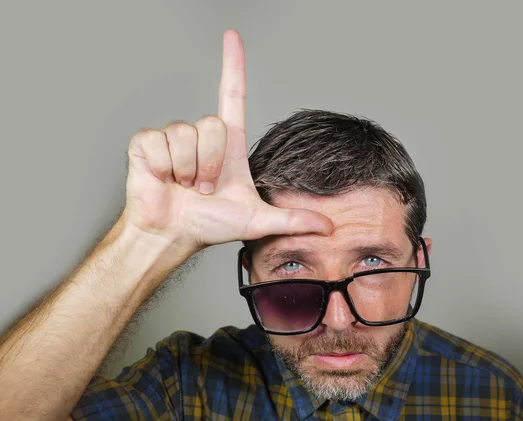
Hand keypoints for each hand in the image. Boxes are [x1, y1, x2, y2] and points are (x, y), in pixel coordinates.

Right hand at [122, 30, 331, 254]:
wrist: (173, 235)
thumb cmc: (210, 224)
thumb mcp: (256, 221)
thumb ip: (291, 220)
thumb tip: (329, 225)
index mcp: (227, 144)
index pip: (232, 95)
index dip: (233, 66)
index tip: (232, 36)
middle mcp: (200, 135)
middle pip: (212, 125)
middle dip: (210, 165)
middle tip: (205, 188)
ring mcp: (172, 137)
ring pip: (185, 135)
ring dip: (187, 171)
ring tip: (184, 186)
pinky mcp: (146, 143)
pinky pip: (158, 144)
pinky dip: (163, 169)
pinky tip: (163, 180)